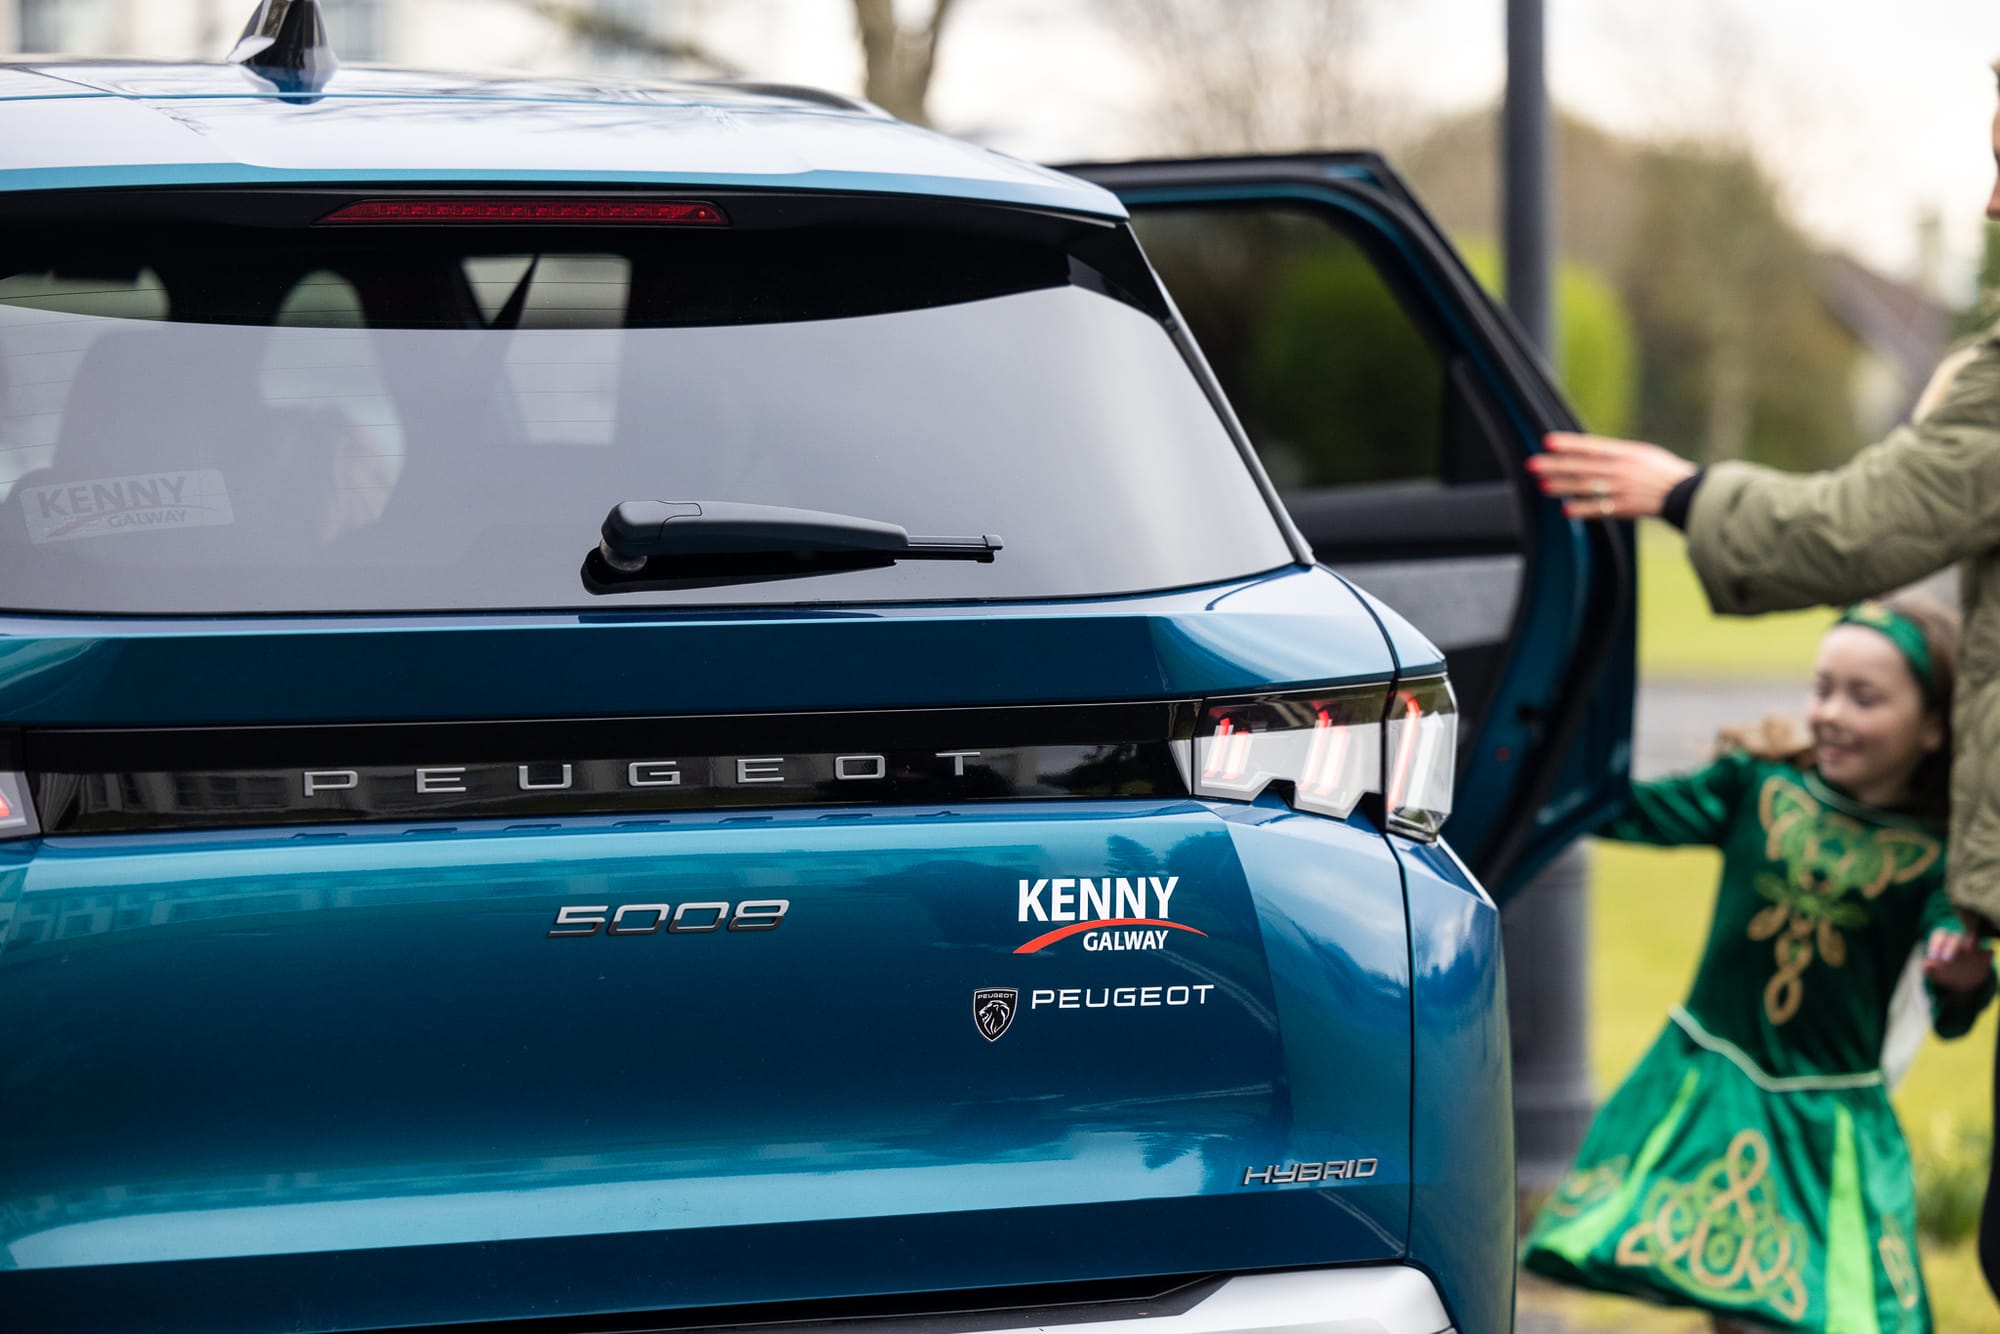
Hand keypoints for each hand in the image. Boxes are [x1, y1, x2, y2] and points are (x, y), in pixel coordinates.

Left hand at [1526, 431, 1698, 519]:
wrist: (1685, 492)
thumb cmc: (1661, 471)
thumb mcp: (1640, 453)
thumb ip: (1614, 453)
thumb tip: (1587, 451)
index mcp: (1625, 452)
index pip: (1591, 446)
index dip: (1568, 444)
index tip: (1547, 441)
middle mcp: (1621, 469)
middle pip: (1581, 466)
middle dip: (1555, 465)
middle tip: (1532, 464)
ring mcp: (1621, 488)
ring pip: (1585, 487)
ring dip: (1562, 486)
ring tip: (1542, 485)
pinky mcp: (1624, 507)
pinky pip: (1599, 508)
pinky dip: (1582, 509)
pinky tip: (1565, 510)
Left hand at [1923, 928, 1993, 993]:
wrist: (1962, 980)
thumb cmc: (1944, 972)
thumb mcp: (1935, 972)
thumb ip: (1929, 969)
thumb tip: (1925, 965)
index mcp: (1944, 940)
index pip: (1939, 936)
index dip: (1935, 945)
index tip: (1932, 957)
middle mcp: (1958, 940)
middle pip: (1955, 937)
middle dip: (1951, 946)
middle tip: (1946, 960)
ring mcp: (1972, 946)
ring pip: (1973, 939)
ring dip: (1970, 945)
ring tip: (1968, 954)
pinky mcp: (1984, 956)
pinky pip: (1988, 952)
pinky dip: (1987, 954)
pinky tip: (1986, 956)